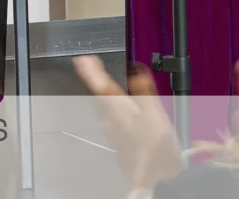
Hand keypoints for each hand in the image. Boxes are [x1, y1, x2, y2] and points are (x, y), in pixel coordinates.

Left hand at [73, 55, 182, 191]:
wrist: (155, 179)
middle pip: (98, 98)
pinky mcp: (119, 145)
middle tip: (90, 66)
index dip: (91, 71)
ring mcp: (113, 134)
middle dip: (94, 81)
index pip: (100, 86)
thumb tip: (134, 67)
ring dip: (100, 95)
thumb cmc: (156, 145)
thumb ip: (143, 90)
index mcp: (118, 110)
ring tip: (100, 83)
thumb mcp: (154, 113)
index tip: (83, 59)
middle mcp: (110, 121)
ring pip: (102, 110)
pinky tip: (115, 110)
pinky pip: (110, 121)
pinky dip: (109, 109)